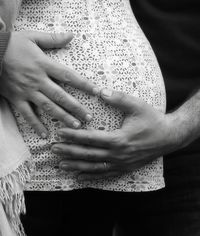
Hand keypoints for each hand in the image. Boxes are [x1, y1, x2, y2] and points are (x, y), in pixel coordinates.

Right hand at [0, 31, 97, 137]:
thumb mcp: (33, 37)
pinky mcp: (16, 98)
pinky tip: (45, 134)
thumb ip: (53, 38)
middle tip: (88, 118)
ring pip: (48, 107)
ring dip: (62, 117)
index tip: (96, 92)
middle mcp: (38, 80)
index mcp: (44, 64)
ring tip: (75, 126)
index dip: (84, 84)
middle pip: (61, 96)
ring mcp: (27, 91)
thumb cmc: (12, 43)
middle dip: (76, 107)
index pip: (69, 76)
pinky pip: (27, 114)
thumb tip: (71, 35)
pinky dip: (36, 125)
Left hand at [52, 88, 177, 179]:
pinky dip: (91, 176)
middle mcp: (118, 154)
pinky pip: (105, 175)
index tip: (59, 133)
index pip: (91, 138)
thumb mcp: (137, 106)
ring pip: (94, 167)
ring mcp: (121, 164)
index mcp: (119, 139)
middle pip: (89, 155)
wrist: (169, 137)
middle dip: (69, 152)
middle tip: (53, 149)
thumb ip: (119, 99)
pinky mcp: (125, 168)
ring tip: (61, 165)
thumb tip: (101, 91)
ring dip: (76, 166)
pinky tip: (79, 177)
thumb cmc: (153, 120)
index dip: (74, 136)